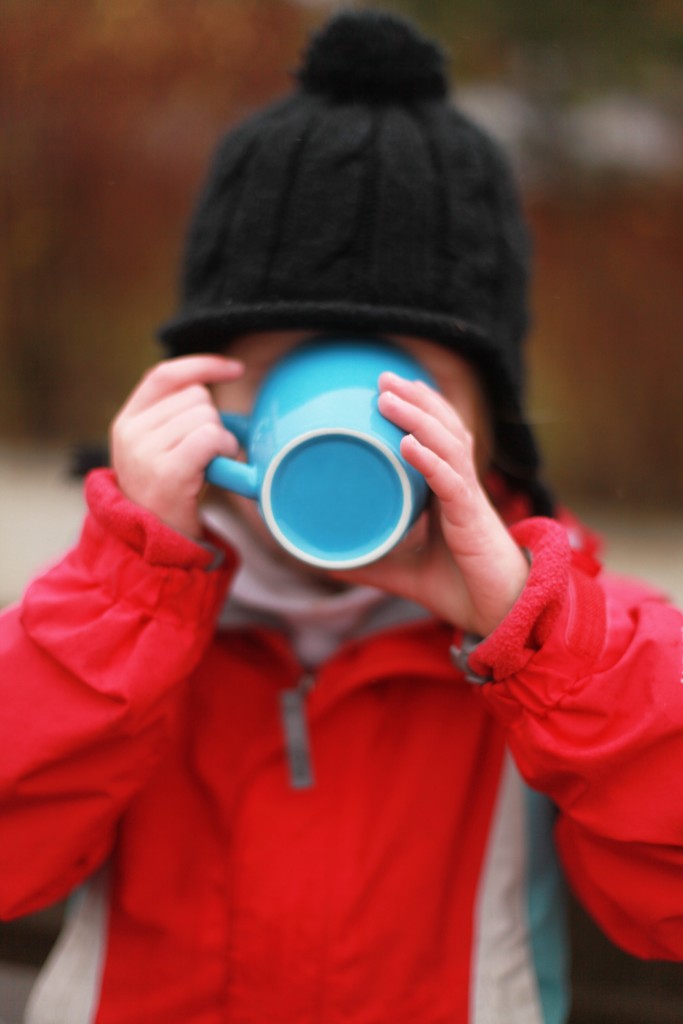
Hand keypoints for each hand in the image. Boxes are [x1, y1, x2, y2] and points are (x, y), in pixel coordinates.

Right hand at [110, 355, 244, 537]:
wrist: (151, 546)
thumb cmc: (168, 495)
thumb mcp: (158, 450)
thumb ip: (174, 418)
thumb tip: (217, 385)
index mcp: (127, 421)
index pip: (165, 375)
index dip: (202, 365)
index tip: (235, 369)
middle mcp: (131, 432)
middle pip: (195, 396)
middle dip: (213, 420)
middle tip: (207, 453)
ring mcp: (145, 451)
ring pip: (206, 416)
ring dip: (222, 438)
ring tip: (209, 464)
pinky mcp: (167, 471)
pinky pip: (211, 437)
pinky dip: (225, 448)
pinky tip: (219, 466)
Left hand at [333, 373, 528, 635]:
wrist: (499, 615)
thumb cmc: (460, 588)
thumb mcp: (403, 573)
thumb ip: (370, 562)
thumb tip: (323, 560)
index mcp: (450, 491)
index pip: (439, 437)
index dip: (419, 409)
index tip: (387, 388)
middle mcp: (462, 486)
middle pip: (444, 427)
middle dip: (416, 398)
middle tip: (382, 377)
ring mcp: (469, 499)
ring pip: (448, 444)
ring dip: (418, 417)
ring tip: (388, 397)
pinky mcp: (473, 520)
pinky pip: (452, 482)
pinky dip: (430, 460)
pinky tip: (408, 444)